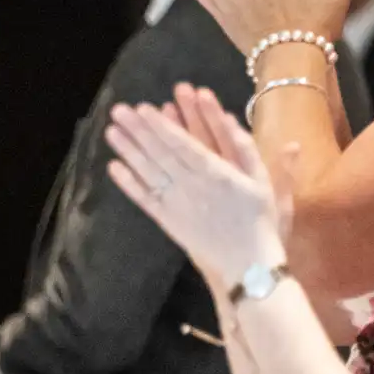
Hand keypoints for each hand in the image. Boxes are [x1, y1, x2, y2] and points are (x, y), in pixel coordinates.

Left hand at [104, 96, 287, 288]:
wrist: (246, 265)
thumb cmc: (259, 220)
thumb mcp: (262, 181)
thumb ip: (246, 149)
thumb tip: (229, 117)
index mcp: (216, 173)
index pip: (183, 144)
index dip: (161, 126)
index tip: (144, 108)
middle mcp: (191, 186)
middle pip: (160, 153)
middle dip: (138, 130)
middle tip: (118, 110)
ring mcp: (175, 203)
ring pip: (148, 172)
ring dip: (128, 151)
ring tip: (111, 131)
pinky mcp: (167, 220)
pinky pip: (144, 199)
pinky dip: (128, 183)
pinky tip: (114, 167)